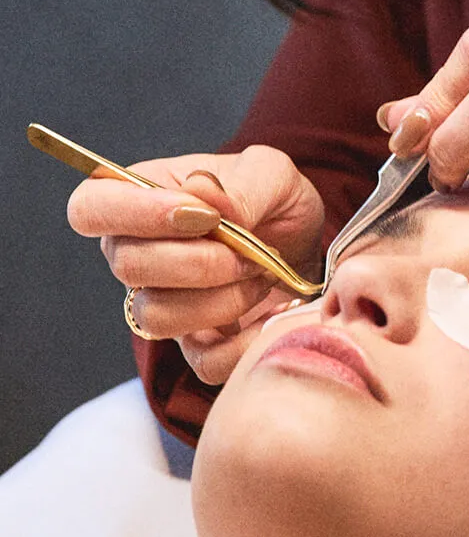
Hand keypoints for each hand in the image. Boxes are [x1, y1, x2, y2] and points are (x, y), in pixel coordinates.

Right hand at [67, 145, 324, 382]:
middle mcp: (135, 256)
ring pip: (158, 318)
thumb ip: (240, 184)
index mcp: (137, 200)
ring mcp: (162, 306)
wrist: (310, 247)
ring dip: (222, 300)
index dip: (137, 213)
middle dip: (201, 261)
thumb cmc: (275, 202)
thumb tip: (202, 195)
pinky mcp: (197, 348)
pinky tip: (271, 316)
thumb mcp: (271, 173)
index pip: (89, 208)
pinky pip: (204, 363)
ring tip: (260, 276)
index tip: (202, 216)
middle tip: (250, 252)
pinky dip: (245, 343)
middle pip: (128, 267)